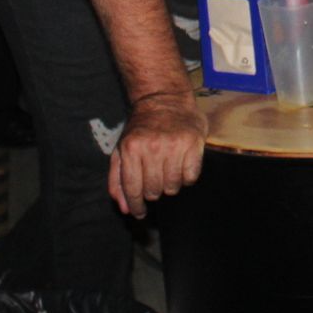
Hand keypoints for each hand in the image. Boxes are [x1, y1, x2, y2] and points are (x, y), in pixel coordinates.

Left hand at [108, 91, 206, 217]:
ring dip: (170, 185)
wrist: (165, 99)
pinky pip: (191, 177)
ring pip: (173, 187)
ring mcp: (174, 145)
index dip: (136, 206)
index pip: (133, 189)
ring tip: (167, 171)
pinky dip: (186, 178)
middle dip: (153, 192)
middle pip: (154, 191)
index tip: (140, 213)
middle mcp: (152, 147)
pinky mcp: (194, 143)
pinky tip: (181, 166)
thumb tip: (124, 208)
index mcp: (131, 148)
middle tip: (154, 181)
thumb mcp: (122, 150)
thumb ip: (118, 180)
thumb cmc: (141, 128)